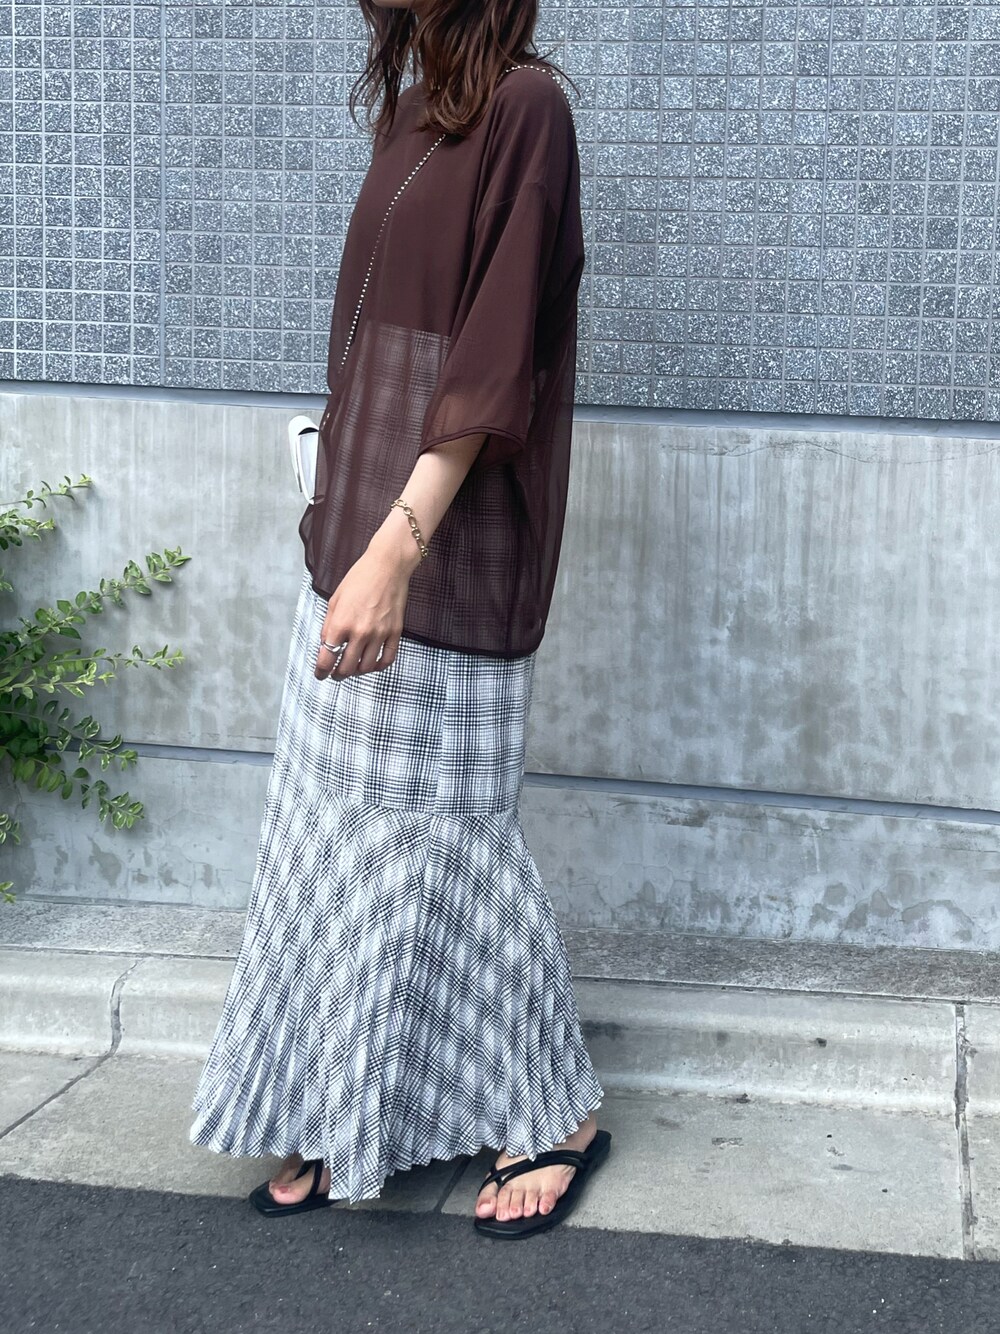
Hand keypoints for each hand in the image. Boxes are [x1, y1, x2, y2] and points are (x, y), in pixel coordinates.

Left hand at [313, 528, 418, 680]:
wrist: (387, 566)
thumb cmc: (359, 578)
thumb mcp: (335, 600)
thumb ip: (328, 625)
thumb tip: (326, 644)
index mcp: (341, 623)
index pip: (327, 658)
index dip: (321, 671)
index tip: (320, 674)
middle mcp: (360, 632)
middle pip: (347, 668)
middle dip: (338, 674)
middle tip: (336, 674)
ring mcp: (379, 634)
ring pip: (366, 667)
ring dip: (357, 672)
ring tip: (353, 668)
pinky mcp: (395, 632)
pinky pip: (387, 659)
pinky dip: (378, 667)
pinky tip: (372, 664)